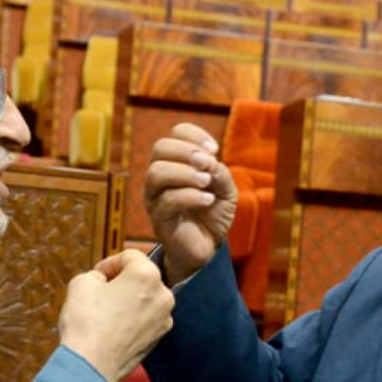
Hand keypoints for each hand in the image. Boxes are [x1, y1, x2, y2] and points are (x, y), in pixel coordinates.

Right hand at [58, 250, 174, 381]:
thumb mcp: (82, 283)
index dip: (109, 263)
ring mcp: (165, 318)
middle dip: (123, 281)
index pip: (130, 256)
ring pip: (146, 299)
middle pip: (143, 277)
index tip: (97, 275)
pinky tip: (116, 327)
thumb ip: (97, 274)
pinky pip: (147, 318)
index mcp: (147, 274)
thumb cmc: (85, 320)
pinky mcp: (160, 338)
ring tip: (108, 311)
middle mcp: (163, 294)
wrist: (92, 365)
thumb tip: (104, 281)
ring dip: (130, 299)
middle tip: (102, 291)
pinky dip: (134, 318)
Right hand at [144, 122, 237, 284]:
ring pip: (157, 173)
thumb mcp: (226, 190)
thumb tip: (209, 162)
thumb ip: (220, 173)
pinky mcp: (158, 219)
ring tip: (206, 183)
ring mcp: (155, 198)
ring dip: (185, 173)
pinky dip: (190, 196)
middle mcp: (160, 177)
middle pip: (160, 148)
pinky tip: (207, 200)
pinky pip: (166, 201)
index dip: (194, 135)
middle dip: (187, 151)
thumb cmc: (213, 215)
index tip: (214, 150)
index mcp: (175, 163)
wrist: (207, 247)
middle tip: (208, 164)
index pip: (174, 134)